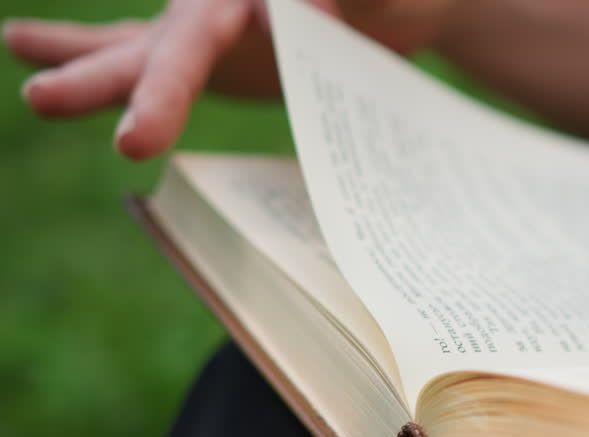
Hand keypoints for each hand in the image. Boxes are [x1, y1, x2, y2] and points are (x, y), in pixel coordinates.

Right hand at [4, 0, 451, 159]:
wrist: (396, 8)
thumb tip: (333, 11)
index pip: (225, 29)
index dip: (202, 74)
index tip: (179, 118)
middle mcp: (221, 3)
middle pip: (171, 44)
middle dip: (124, 81)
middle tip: (47, 102)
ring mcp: (204, 24)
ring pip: (141, 51)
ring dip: (84, 66)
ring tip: (21, 66)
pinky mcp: (201, 50)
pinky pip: (139, 53)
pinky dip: (83, 49)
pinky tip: (22, 43)